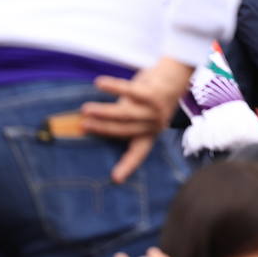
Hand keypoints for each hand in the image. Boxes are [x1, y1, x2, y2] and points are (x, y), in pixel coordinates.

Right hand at [81, 57, 191, 182]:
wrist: (174, 77)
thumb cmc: (148, 100)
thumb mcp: (140, 115)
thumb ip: (124, 122)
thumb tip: (89, 126)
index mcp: (150, 135)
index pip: (139, 153)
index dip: (127, 166)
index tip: (116, 179)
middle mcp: (154, 125)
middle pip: (124, 130)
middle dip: (102, 129)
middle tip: (83, 126)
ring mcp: (155, 110)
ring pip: (125, 113)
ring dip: (103, 111)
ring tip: (85, 109)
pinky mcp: (154, 93)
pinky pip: (130, 90)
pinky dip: (114, 86)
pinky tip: (99, 83)